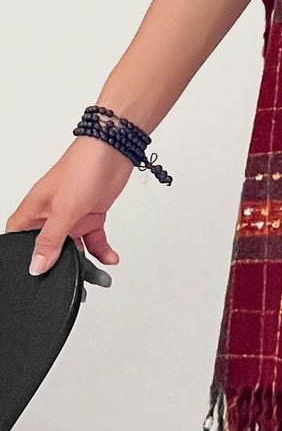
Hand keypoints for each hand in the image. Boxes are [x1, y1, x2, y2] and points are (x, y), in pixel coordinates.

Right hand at [5, 135, 132, 276]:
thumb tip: (35, 266)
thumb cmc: (82, 167)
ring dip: (86, 262)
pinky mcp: (91, 215)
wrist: (115, 149)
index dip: (22, 257)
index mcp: (34, 211)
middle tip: (72, 281)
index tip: (32, 275)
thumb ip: (50, 240)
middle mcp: (50, 215)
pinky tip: (110, 258)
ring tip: (97, 276)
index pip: (18, 240)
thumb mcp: (63, 210)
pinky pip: (94, 239)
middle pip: (49, 249)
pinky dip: (102, 250)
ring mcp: (72, 215)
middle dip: (59, 266)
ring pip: (74, 248)